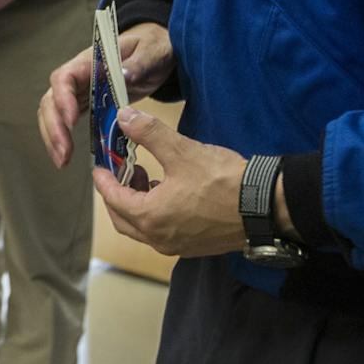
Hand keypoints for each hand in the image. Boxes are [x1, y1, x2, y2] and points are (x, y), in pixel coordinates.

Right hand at [38, 23, 172, 166]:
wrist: (156, 52)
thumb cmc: (153, 48)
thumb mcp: (153, 51)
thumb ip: (140, 62)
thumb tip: (124, 75)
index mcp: (91, 60)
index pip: (65, 77)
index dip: (63, 98)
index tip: (71, 121)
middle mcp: (79, 76)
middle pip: (52, 99)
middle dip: (54, 127)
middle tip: (63, 153)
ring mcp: (80, 91)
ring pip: (53, 112)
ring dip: (53, 137)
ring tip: (61, 161)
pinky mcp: (86, 104)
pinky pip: (66, 121)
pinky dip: (63, 139)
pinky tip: (66, 157)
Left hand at [90, 108, 247, 257]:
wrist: (264, 206)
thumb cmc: (223, 181)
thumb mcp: (181, 150)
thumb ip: (148, 133)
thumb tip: (125, 118)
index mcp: (150, 217)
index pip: (112, 199)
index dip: (103, 180)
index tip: (99, 166)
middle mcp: (159, 238)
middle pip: (122, 219)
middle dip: (116, 194)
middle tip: (121, 171)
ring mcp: (177, 245)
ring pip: (142, 228)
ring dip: (136, 204)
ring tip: (146, 177)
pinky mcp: (194, 246)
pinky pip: (162, 232)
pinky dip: (155, 214)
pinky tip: (168, 193)